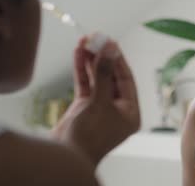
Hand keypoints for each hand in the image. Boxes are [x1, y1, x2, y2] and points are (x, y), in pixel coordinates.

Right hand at [52, 36, 140, 165]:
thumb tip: (111, 49)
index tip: (110, 41)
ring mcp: (100, 107)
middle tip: (95, 37)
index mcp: (130, 112)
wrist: (64, 157)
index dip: (118, 59)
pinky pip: (85, 84)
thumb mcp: (99, 102)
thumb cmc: (88, 137)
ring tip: (84, 41)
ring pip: (97, 78)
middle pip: (112, 76)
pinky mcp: (85, 107)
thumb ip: (105, 74)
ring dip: (91, 60)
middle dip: (103, 57)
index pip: (126, 79)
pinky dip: (82, 70)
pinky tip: (78, 54)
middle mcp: (117, 109)